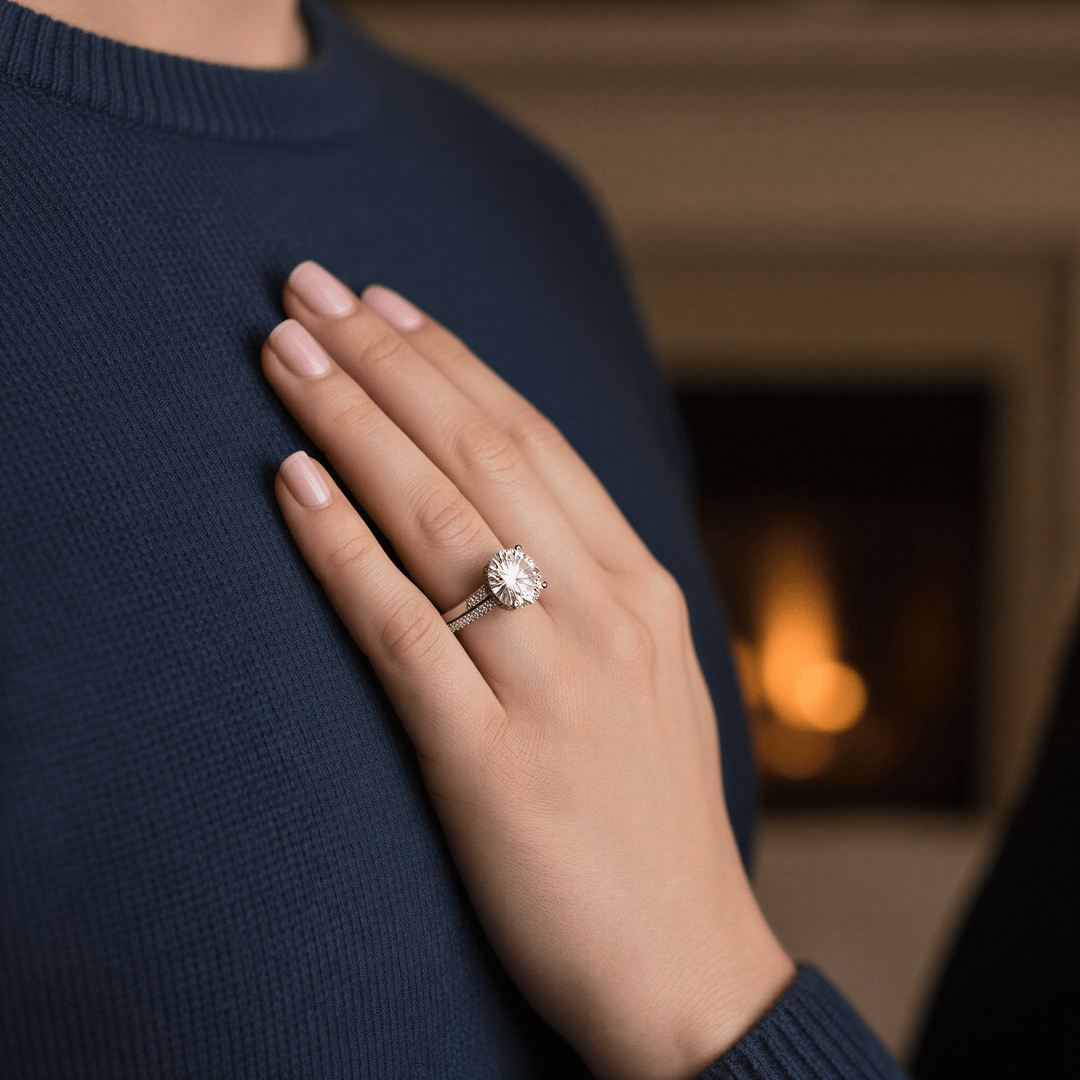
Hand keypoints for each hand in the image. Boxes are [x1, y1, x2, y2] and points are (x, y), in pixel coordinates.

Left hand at [261, 262, 793, 1079]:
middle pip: (483, 456)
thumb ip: (593, 589)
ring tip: (285, 354)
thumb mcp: (651, 676)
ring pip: (439, 523)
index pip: (538, 444)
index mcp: (643, 590)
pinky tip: (291, 487)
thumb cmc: (654, 817)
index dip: (456, 364)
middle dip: (390, 361)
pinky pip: (403, 633)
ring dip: (354, 426)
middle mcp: (604, 617)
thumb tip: (518, 512)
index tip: (390, 304)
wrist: (686, 963)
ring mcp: (552, 686)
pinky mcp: (490, 763)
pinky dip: (342, 552)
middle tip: (312, 287)